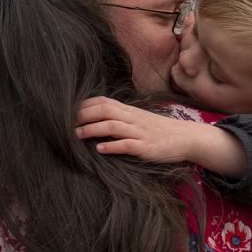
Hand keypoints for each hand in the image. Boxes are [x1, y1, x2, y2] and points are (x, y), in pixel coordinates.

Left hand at [75, 96, 198, 162]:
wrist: (186, 138)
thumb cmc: (158, 130)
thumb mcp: (138, 120)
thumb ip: (119, 118)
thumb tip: (95, 120)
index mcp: (129, 110)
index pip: (102, 101)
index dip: (83, 105)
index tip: (66, 112)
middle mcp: (132, 118)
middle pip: (104, 110)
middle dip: (83, 115)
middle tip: (65, 123)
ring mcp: (139, 132)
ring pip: (112, 126)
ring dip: (93, 129)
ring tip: (77, 135)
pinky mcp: (146, 147)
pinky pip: (127, 145)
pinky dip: (112, 146)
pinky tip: (100, 150)